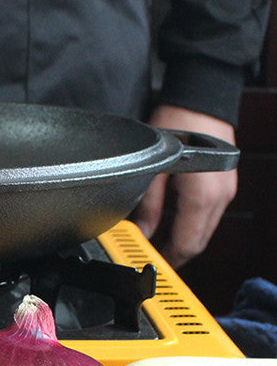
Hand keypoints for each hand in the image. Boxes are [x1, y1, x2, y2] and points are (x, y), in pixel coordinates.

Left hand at [131, 104, 237, 268]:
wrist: (200, 101)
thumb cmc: (178, 122)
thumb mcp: (154, 165)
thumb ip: (148, 203)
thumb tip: (141, 229)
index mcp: (201, 196)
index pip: (188, 242)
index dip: (171, 259)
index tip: (155, 265)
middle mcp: (218, 198)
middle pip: (199, 240)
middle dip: (178, 254)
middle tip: (155, 259)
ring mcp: (225, 192)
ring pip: (205, 229)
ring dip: (186, 240)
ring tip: (162, 244)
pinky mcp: (223, 185)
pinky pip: (209, 215)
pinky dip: (194, 224)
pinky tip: (177, 224)